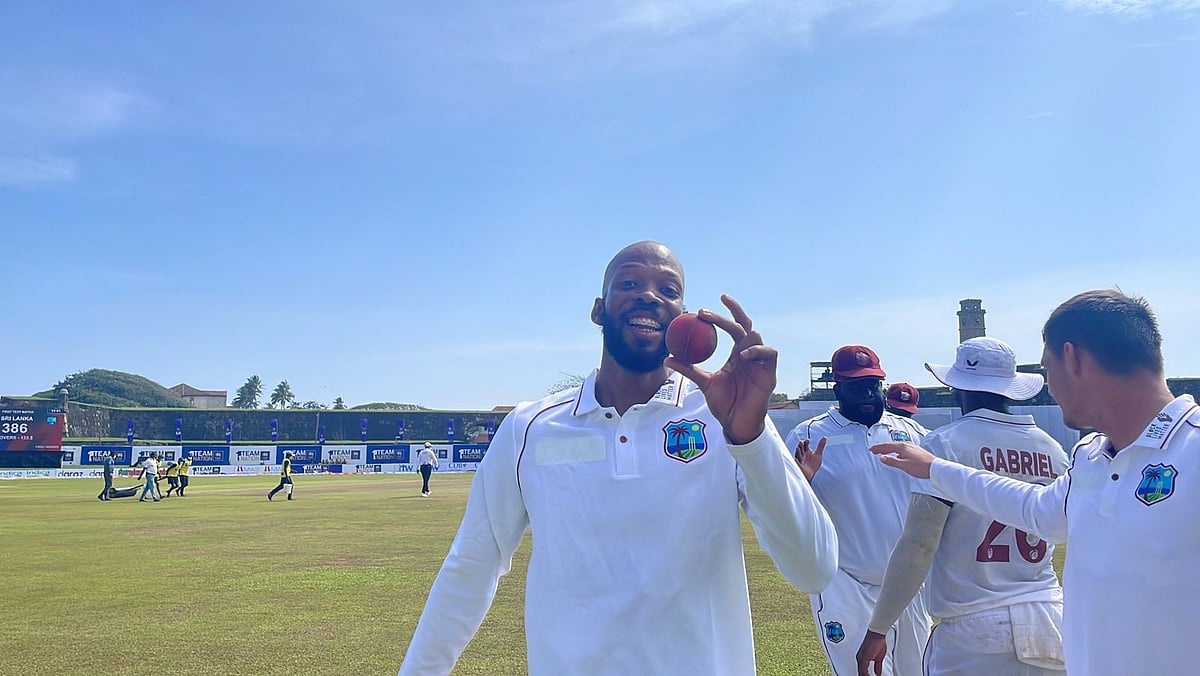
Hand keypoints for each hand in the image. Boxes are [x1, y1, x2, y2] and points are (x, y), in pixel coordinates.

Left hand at [666, 295, 775, 444]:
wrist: (736, 424)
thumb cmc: (724, 404)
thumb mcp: (703, 383)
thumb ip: (689, 369)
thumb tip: (666, 358)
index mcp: (736, 354)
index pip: (734, 326)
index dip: (724, 313)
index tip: (703, 309)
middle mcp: (749, 355)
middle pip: (744, 325)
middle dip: (731, 312)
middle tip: (707, 312)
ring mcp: (760, 363)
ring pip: (757, 337)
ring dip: (742, 333)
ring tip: (726, 336)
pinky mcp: (769, 374)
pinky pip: (770, 353)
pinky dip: (758, 350)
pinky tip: (744, 355)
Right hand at [793, 437, 825, 481]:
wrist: (810, 474)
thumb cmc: (813, 465)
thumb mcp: (818, 454)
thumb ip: (820, 446)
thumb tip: (824, 438)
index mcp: (807, 451)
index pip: (806, 444)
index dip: (806, 442)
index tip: (808, 440)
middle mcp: (803, 454)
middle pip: (801, 447)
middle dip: (801, 445)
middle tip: (802, 442)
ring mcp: (800, 458)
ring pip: (798, 453)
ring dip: (798, 450)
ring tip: (799, 448)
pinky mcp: (798, 464)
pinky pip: (796, 460)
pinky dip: (796, 458)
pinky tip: (797, 456)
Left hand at [855, 630, 887, 675]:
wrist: (876, 635)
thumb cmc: (877, 642)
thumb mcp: (879, 658)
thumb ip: (877, 667)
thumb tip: (877, 673)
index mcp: (862, 659)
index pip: (862, 671)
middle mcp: (859, 659)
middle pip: (860, 673)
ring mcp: (860, 658)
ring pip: (861, 672)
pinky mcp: (862, 658)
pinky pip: (862, 670)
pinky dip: (866, 675)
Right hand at [869, 442, 934, 478]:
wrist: (935, 468)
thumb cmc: (921, 467)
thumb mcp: (904, 465)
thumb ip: (892, 461)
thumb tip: (882, 458)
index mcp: (902, 447)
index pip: (887, 446)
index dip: (878, 448)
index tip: (871, 449)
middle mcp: (907, 445)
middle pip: (891, 445)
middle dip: (882, 448)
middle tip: (874, 451)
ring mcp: (911, 447)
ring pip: (896, 446)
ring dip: (888, 449)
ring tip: (883, 452)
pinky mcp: (915, 451)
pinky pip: (901, 448)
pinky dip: (895, 450)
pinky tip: (896, 455)